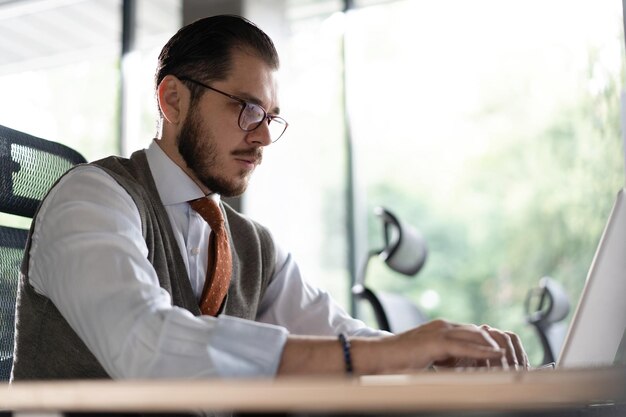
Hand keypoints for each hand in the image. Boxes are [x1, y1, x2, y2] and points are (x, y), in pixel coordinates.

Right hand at [371, 319, 526, 372]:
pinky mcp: (435, 342)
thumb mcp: (428, 358)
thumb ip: (444, 359)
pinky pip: (465, 345)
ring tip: (510, 358)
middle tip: (513, 356)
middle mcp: (443, 326)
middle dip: (496, 343)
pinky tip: (496, 357)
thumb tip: (458, 370)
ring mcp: (439, 331)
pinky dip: (482, 351)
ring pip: (475, 336)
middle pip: (478, 332)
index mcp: (441, 329)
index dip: (489, 343)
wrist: (379, 357)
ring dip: (493, 347)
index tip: (505, 355)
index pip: (472, 333)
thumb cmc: (399, 360)